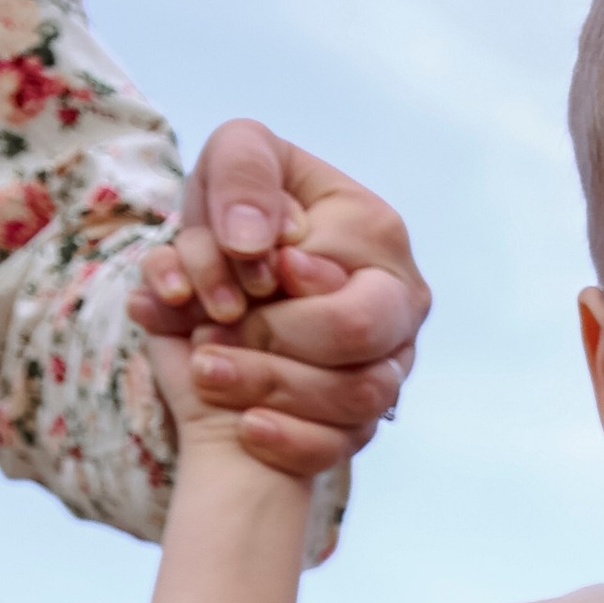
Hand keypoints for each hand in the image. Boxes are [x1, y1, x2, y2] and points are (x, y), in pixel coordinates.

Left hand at [133, 122, 428, 477]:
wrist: (220, 281)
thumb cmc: (237, 211)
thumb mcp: (233, 155)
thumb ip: (245, 172)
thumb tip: (257, 244)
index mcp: (378, 233)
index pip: (340, 264)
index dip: (275, 279)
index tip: (232, 268)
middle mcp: (398, 303)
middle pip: (357, 335)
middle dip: (271, 334)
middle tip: (211, 322)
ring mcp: (387, 366)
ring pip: (353, 399)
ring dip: (267, 385)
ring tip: (205, 367)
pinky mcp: (360, 418)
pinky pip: (339, 447)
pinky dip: (288, 440)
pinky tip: (245, 425)